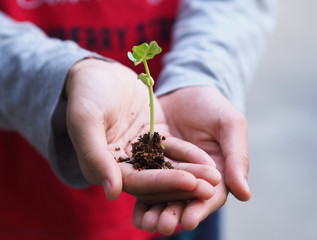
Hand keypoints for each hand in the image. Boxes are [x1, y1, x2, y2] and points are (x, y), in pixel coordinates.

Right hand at [65, 59, 219, 202]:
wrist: (99, 71)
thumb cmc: (87, 91)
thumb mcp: (86, 119)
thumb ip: (95, 155)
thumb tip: (111, 192)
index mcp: (102, 166)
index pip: (136, 182)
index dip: (163, 183)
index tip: (190, 182)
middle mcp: (122, 165)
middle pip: (155, 181)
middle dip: (182, 184)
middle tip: (211, 188)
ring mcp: (139, 152)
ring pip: (167, 168)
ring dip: (190, 173)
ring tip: (215, 176)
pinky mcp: (152, 139)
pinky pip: (173, 151)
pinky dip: (188, 157)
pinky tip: (208, 161)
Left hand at [133, 86, 250, 233]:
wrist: (187, 90)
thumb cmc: (213, 107)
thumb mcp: (230, 126)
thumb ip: (236, 157)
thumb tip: (245, 195)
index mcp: (216, 172)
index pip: (209, 196)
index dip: (199, 209)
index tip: (188, 220)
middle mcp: (192, 176)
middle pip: (183, 201)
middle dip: (173, 214)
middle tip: (162, 226)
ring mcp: (170, 170)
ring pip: (163, 195)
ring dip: (155, 210)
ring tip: (146, 223)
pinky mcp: (151, 161)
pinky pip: (145, 178)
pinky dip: (140, 193)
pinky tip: (134, 208)